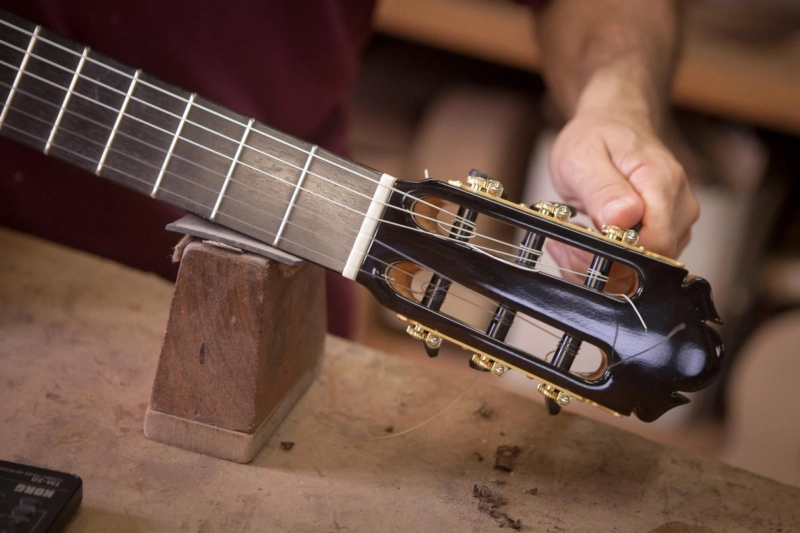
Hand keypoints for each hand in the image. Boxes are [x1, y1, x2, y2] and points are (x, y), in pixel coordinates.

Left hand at [547, 104, 698, 292]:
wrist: (611, 124)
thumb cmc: (597, 136)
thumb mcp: (584, 156)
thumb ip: (603, 188)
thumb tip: (623, 219)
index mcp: (662, 183)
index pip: (655, 242)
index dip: (615, 252)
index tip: (577, 242)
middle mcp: (679, 206)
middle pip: (650, 260)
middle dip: (601, 262)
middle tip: (563, 243)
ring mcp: (675, 222)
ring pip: (643, 268)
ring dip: (599, 264)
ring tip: (569, 239)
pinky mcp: (664, 234)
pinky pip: (638, 264)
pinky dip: (605, 262)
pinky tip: (583, 243)